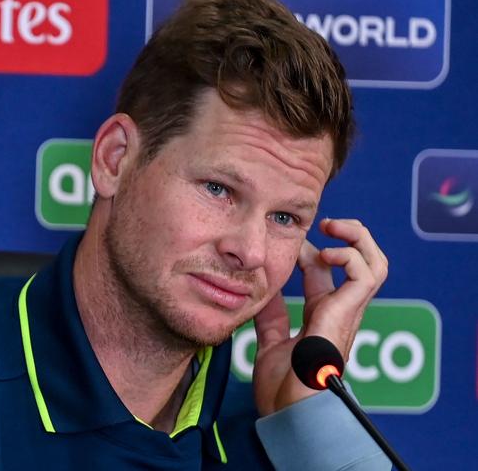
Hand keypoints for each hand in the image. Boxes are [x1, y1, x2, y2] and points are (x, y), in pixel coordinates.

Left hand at [252, 218, 387, 415]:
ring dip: (358, 240)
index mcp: (321, 316)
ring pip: (374, 264)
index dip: (313, 252)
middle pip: (360, 263)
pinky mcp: (348, 314)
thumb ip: (271, 317)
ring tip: (334, 230)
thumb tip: (262, 293)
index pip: (325, 273)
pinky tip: (327, 254)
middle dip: (348, 237)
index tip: (292, 242)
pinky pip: (365, 275)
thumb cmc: (282, 388)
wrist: (288, 412)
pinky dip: (350, 256)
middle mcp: (339, 311)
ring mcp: (347, 313)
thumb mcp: (271, 341)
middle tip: (325, 225)